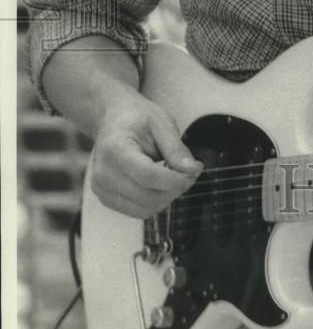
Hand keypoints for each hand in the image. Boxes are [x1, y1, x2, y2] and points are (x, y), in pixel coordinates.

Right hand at [90, 92, 202, 218]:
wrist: (112, 119)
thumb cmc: (135, 118)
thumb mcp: (161, 122)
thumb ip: (176, 148)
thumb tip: (191, 170)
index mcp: (115, 150)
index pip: (149, 176)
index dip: (176, 179)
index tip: (194, 170)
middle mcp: (104, 174)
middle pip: (148, 197)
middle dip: (176, 188)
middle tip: (190, 172)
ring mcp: (102, 189)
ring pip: (144, 210)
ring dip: (167, 197)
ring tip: (175, 176)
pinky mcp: (106, 198)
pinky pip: (137, 211)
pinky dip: (155, 201)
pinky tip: (161, 183)